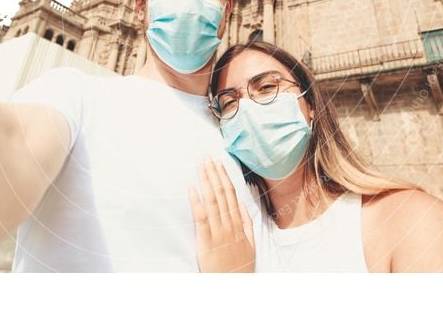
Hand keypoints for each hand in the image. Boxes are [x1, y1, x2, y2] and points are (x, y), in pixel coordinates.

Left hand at [189, 158, 253, 272]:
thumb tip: (243, 205)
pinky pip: (201, 219)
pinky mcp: (206, 242)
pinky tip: (192, 189)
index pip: (231, 193)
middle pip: (221, 193)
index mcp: (238, 223)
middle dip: (213, 174)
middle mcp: (229, 224)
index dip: (224, 176)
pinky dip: (196, 202)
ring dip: (205, 181)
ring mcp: (218, 232)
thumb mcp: (250, 244)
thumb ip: (247, 224)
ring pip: (212, 201)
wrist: (234, 286)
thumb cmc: (240, 266)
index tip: (218, 163)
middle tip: (206, 158)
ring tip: (200, 167)